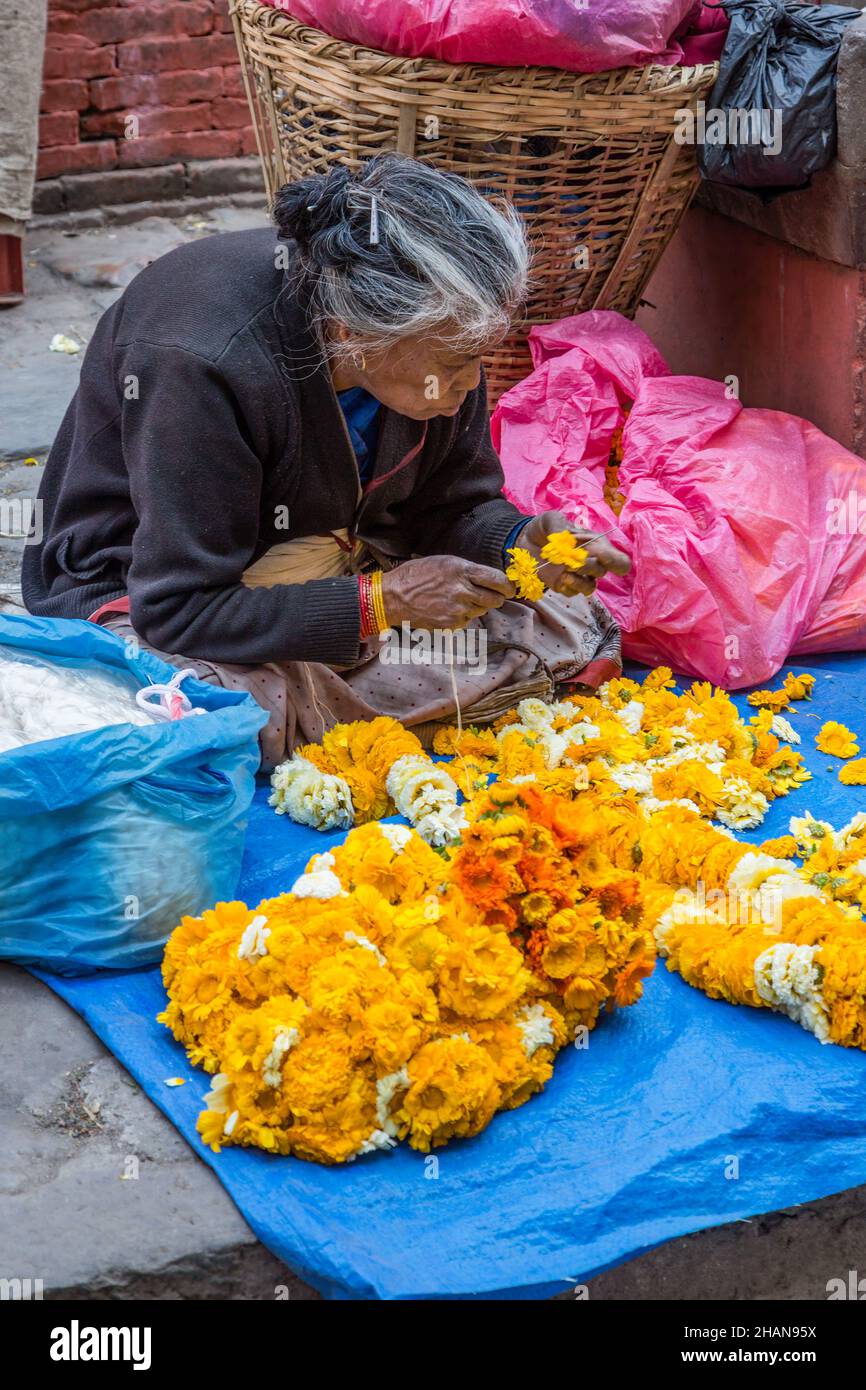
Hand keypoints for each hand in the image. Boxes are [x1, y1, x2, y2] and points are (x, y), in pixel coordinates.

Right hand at [381, 555, 514, 630]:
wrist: (392, 597)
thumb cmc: (416, 575)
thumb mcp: (444, 562)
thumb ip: (467, 570)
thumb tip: (489, 578)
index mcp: (461, 570)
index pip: (498, 580)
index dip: (508, 586)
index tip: (510, 587)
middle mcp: (462, 590)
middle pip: (495, 599)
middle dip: (496, 598)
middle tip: (490, 595)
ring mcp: (457, 609)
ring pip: (482, 610)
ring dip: (477, 606)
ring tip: (459, 599)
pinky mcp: (451, 624)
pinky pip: (467, 620)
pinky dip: (463, 615)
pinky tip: (448, 608)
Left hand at [518, 511, 630, 597]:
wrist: (524, 539)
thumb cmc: (545, 527)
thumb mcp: (552, 520)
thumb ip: (560, 528)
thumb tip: (567, 541)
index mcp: (597, 545)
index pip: (619, 561)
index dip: (614, 561)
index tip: (599, 555)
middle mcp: (592, 562)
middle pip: (602, 572)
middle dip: (588, 566)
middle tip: (570, 559)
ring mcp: (578, 576)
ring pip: (590, 587)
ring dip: (579, 581)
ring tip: (564, 572)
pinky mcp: (564, 585)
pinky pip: (572, 592)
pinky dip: (566, 586)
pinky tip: (558, 577)